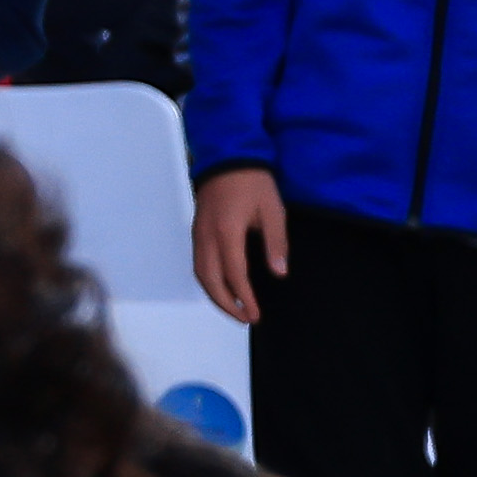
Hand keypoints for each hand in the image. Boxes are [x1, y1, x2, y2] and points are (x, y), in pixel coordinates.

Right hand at [193, 164, 288, 325]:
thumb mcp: (273, 211)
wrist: (228, 157)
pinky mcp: (197, 232)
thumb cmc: (254, 183)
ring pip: (200, 274)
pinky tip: (222, 287)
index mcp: (227, 232)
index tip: (256, 314)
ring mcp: (198, 235)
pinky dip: (209, 281)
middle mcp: (207, 237)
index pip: (234, 275)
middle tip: (245, 319)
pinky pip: (198, 263)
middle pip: (210, 281)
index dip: (245, 298)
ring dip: (215, 296)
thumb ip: (276, 243)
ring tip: (234, 309)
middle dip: (226, 305)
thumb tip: (279, 273)